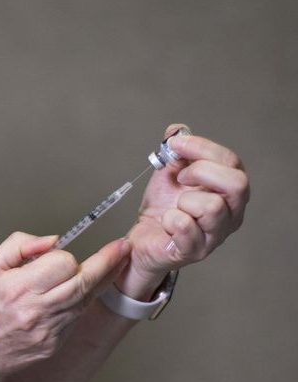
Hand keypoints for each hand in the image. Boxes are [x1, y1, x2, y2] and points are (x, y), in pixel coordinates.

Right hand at [0, 231, 130, 381]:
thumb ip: (19, 246)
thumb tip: (53, 240)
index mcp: (17, 288)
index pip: (63, 263)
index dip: (64, 255)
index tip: (58, 253)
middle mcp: (35, 312)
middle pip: (85, 283)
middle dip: (107, 263)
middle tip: (123, 247)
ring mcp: (47, 333)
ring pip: (84, 301)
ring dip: (94, 283)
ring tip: (109, 265)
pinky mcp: (52, 346)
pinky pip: (74, 319)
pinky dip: (77, 303)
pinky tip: (70, 296)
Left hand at [117, 124, 249, 298]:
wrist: (143, 237)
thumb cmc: (162, 207)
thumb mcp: (169, 172)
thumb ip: (176, 149)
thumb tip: (177, 130)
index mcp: (229, 191)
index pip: (232, 162)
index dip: (203, 148)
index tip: (176, 145)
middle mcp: (231, 214)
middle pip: (237, 184)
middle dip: (201, 172)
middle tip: (180, 178)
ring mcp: (216, 235)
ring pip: (213, 207)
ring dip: (184, 200)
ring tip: (174, 206)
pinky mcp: (195, 251)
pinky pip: (186, 227)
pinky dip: (170, 219)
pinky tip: (167, 222)